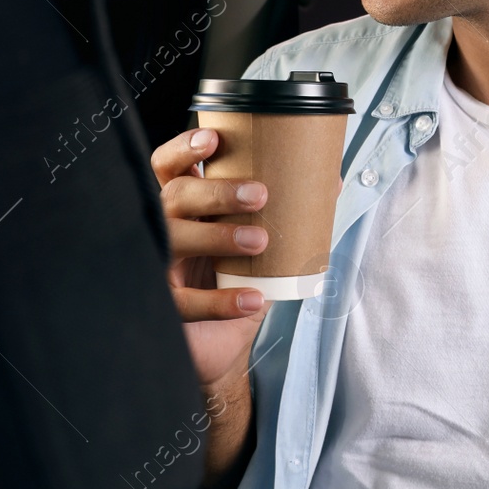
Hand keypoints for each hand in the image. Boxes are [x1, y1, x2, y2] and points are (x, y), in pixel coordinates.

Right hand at [152, 127, 271, 389]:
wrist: (221, 347)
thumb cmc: (236, 284)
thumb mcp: (263, 246)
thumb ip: (288, 214)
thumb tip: (333, 182)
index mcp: (182, 207)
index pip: (168, 166)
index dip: (184, 149)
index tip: (213, 141)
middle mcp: (161, 230)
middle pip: (174, 195)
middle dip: (216, 191)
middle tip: (260, 195)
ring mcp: (155, 268)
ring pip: (171, 238)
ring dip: (217, 235)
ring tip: (260, 241)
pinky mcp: (162, 309)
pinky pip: (183, 302)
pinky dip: (219, 301)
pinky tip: (253, 299)